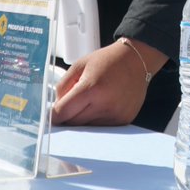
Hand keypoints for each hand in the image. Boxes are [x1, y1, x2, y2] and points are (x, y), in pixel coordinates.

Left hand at [52, 38, 167, 126]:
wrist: (137, 60)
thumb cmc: (108, 60)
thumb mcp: (79, 65)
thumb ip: (63, 86)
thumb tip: (55, 108)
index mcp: (91, 88)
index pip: (62, 113)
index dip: (53, 115)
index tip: (52, 113)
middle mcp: (105, 105)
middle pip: (73, 124)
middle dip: (67, 117)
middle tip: (70, 105)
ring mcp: (115, 115)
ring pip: (86, 129)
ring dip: (82, 120)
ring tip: (88, 103)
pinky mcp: (123, 121)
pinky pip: (100, 129)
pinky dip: (95, 121)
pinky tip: (100, 106)